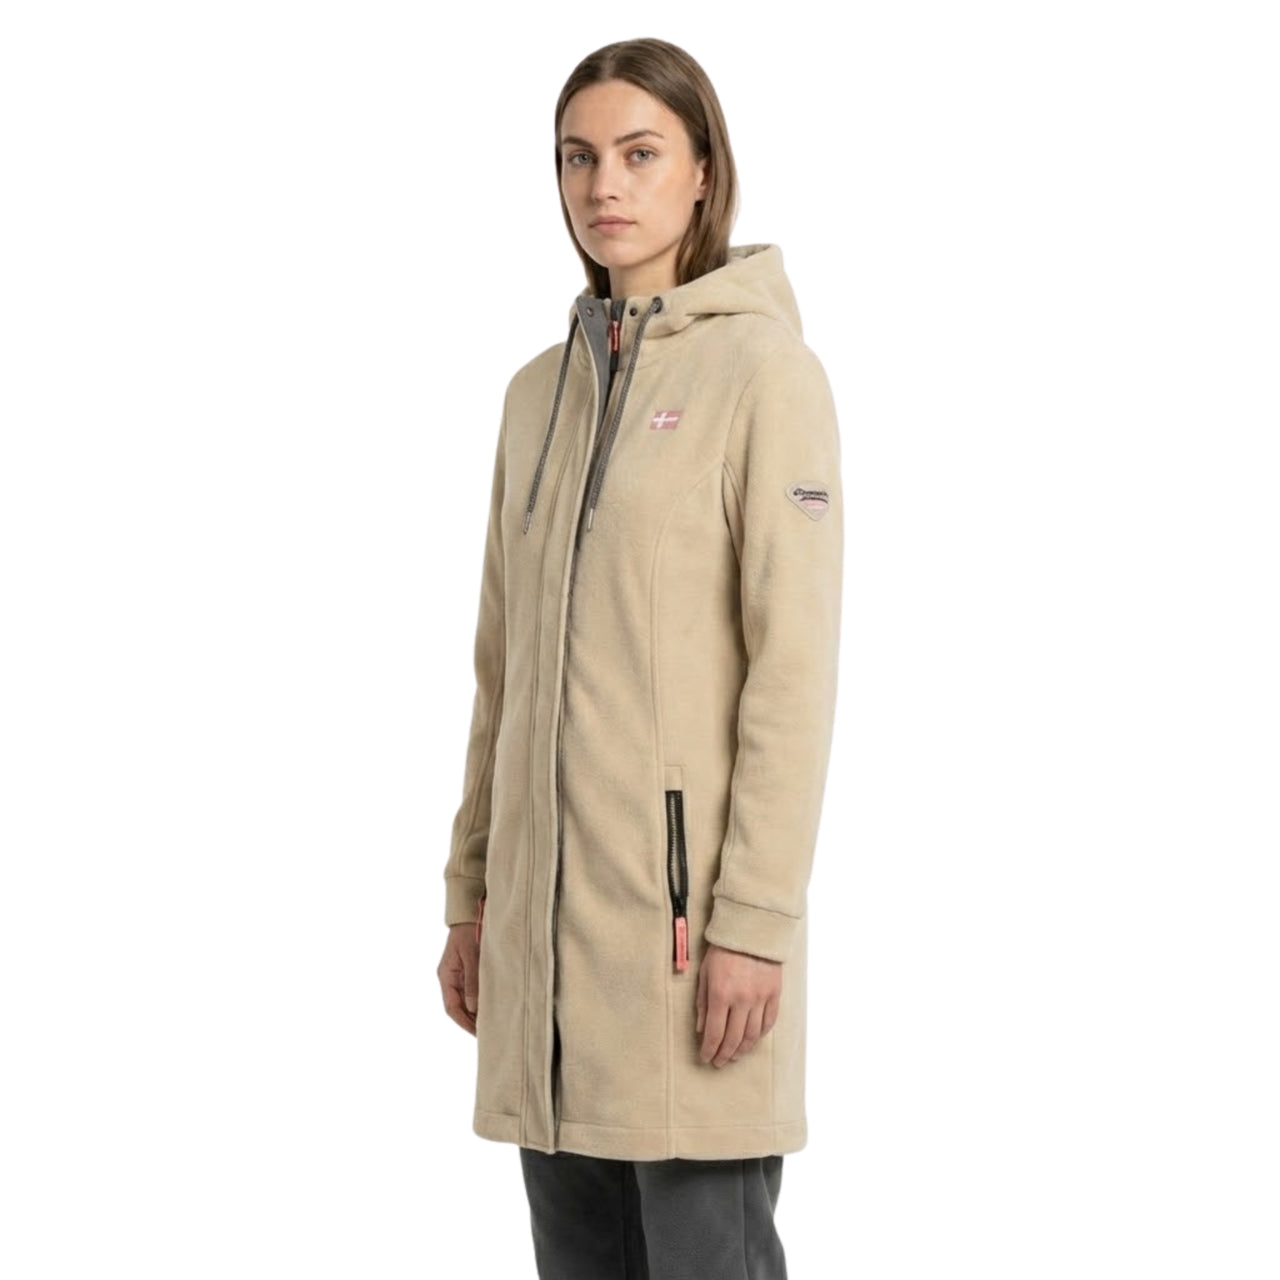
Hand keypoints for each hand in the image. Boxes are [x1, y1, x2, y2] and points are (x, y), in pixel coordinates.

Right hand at [438, 921, 479, 1035]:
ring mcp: (458, 975)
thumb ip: (473, 981)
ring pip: (465, 1001)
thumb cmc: (469, 932)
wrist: (470, 913)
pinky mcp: (467, 971)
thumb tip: (474, 1008)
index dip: (464, 1022)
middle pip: (458, 1007)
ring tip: (490, 1024)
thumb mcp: (471, 956)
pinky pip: (471, 992)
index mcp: (446, 976)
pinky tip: (491, 1007)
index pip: (452, 1007)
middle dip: (470, 1021)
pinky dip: (479, 1002)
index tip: (477, 1032)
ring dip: (475, 1013)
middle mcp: (450, 979)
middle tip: (486, 1033)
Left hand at [695, 942, 781, 1066]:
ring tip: (735, 1055)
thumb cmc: (722, 950)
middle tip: (719, 1062)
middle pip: (734, 1038)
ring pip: (753, 1035)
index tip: (706, 1058)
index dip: (710, 1050)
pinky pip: (769, 1022)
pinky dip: (760, 1035)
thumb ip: (703, 1003)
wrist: (751, 930)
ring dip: (743, 1049)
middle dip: (725, 1054)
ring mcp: (760, 998)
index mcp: (721, 994)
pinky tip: (753, 1040)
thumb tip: (702, 1030)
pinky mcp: (774, 993)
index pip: (715, 1033)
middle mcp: (742, 999)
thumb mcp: (704, 973)